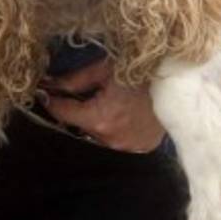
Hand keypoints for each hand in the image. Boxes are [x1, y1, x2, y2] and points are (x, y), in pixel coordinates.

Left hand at [39, 58, 164, 152]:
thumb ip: (74, 80)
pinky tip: (119, 114)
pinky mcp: (135, 149)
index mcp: (98, 117)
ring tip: (104, 103)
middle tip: (78, 95)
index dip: (51, 101)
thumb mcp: (104, 70)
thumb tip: (49, 85)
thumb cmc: (139, 73)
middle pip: (78, 126)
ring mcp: (123, 148)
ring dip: (93, 121)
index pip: (62, 113)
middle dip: (74, 111)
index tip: (42, 92)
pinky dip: (111, 128)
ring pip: (94, 135)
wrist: (177, 86)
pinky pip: (112, 140)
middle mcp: (108, 139)